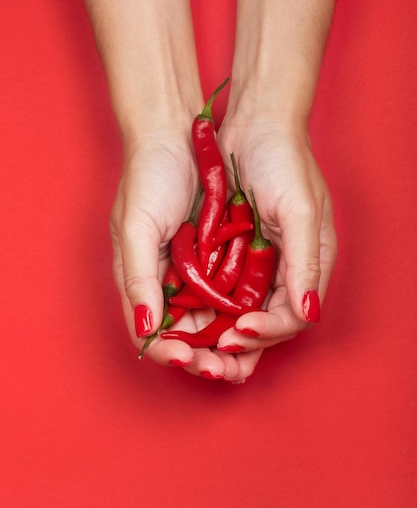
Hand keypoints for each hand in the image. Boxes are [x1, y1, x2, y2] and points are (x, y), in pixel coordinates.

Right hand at [110, 126, 262, 382]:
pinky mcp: (215, 255)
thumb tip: (145, 328)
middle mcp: (164, 280)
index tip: (191, 361)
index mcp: (138, 279)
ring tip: (241, 361)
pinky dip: (236, 312)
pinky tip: (251, 325)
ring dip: (223, 343)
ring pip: (208, 320)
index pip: (150, 332)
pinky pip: (227, 293)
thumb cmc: (147, 179)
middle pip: (183, 334)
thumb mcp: (136, 228)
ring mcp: (191, 270)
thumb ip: (138, 278)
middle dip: (203, 357)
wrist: (175, 135)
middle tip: (225, 372)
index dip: (170, 352)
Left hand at [216, 117, 337, 351]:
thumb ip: (305, 263)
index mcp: (312, 262)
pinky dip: (211, 305)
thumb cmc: (284, 161)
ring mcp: (260, 259)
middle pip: (268, 320)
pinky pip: (224, 286)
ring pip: (244, 309)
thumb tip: (309, 314)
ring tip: (200, 350)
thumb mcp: (301, 211)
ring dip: (224, 332)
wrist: (254, 123)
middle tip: (216, 360)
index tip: (239, 332)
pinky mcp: (236, 248)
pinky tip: (191, 316)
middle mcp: (287, 266)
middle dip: (244, 344)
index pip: (294, 315)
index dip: (268, 331)